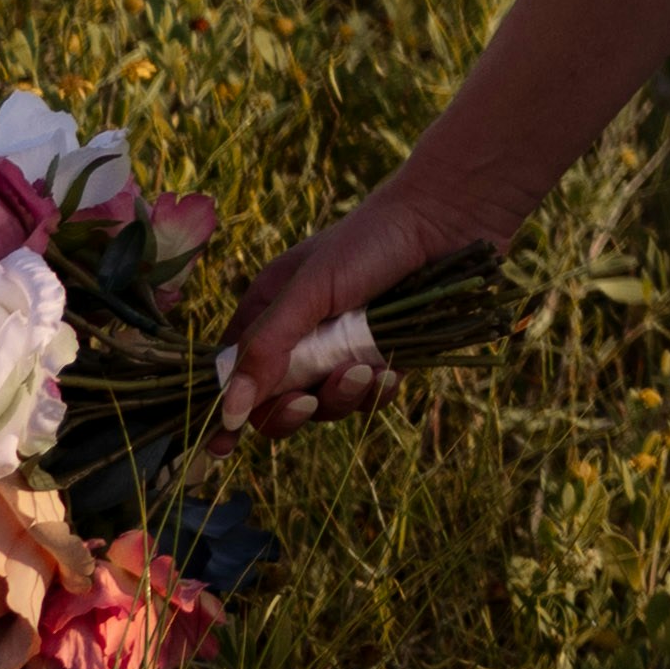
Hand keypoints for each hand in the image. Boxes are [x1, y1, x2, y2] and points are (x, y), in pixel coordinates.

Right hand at [214, 183, 475, 435]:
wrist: (450, 221)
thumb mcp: (308, 291)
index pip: (234, 371)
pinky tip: (392, 370)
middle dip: (289, 411)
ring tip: (364, 370)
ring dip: (340, 397)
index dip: (226, 409)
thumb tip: (229, 411)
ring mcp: (345, 348)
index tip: (219, 447)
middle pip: (276, 401)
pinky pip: (369, 397)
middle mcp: (302, 334)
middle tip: (306, 402)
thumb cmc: (371, 242)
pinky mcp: (387, 356)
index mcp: (270, 311)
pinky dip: (377, 392)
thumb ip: (267, 348)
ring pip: (326, 405)